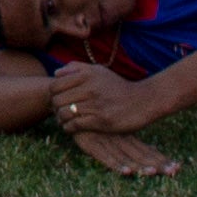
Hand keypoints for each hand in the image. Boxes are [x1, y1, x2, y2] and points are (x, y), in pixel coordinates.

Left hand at [43, 58, 165, 138]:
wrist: (143, 101)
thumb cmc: (118, 86)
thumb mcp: (99, 71)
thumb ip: (77, 68)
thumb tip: (56, 73)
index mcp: (87, 75)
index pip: (55, 85)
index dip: (52, 94)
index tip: (57, 99)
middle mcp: (89, 88)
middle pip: (57, 100)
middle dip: (55, 108)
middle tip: (60, 112)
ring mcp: (95, 105)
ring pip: (64, 113)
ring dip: (61, 119)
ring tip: (65, 121)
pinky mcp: (100, 121)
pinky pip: (74, 125)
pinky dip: (69, 128)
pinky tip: (72, 128)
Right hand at [66, 125, 180, 178]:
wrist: (67, 102)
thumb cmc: (92, 114)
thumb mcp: (111, 123)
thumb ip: (127, 132)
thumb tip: (149, 147)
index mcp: (127, 135)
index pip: (148, 150)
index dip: (162, 159)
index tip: (177, 168)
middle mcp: (120, 138)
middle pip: (142, 154)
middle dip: (158, 164)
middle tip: (174, 171)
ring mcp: (106, 141)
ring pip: (127, 157)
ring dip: (140, 166)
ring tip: (153, 173)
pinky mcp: (92, 144)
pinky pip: (106, 157)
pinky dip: (117, 165)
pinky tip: (127, 171)